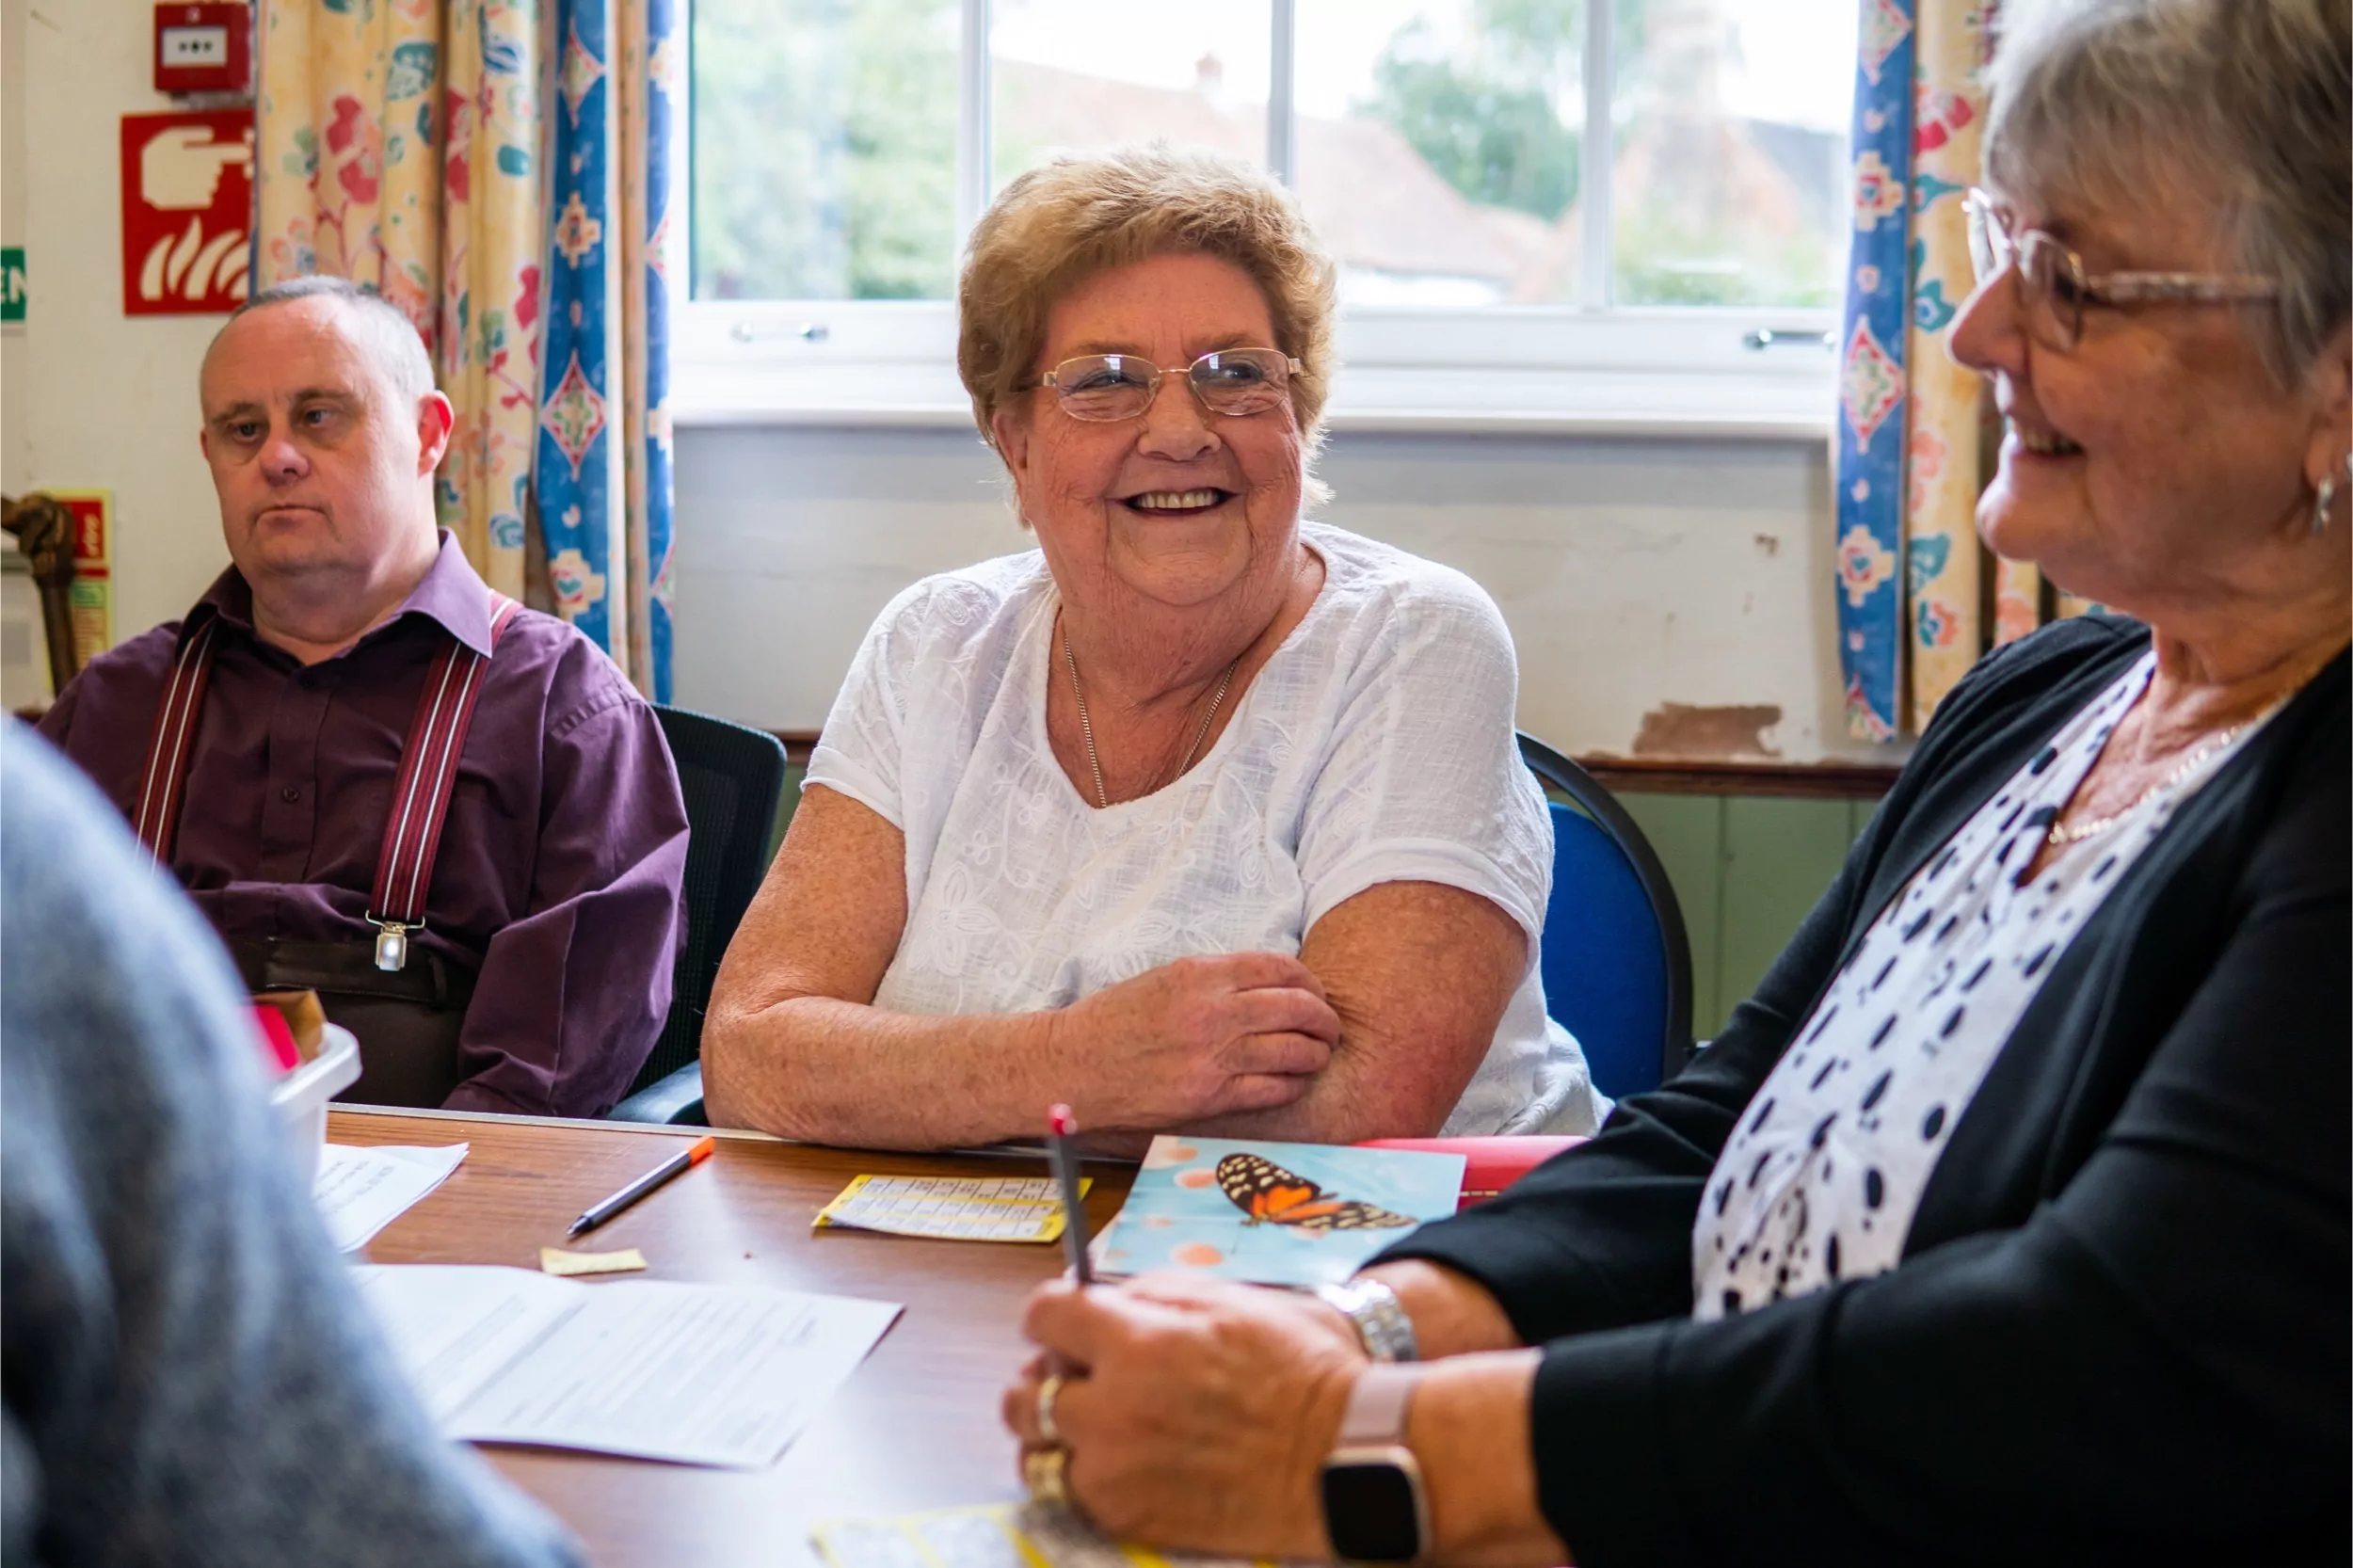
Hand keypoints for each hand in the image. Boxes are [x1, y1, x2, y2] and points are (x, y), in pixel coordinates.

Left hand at [1003, 1274, 1365, 1557]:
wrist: (1342, 1455)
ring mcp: (1116, 1469)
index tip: (1064, 1322)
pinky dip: (1083, 1475)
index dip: (1052, 1315)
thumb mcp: (1230, 1299)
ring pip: (1035, 1450)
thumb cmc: (1298, 1368)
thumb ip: (1153, 1294)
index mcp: (1137, 1342)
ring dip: (1054, 1433)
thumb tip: (1104, 1301)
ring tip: (1091, 1426)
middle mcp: (1113, 1408)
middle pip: (1025, 1392)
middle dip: (1043, 1377)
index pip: (1043, 1316)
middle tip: (1076, 1377)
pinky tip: (1120, 1461)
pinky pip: (1070, 1494)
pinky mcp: (1128, 1515)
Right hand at [1050, 953, 1339, 1129]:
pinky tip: (1292, 1081)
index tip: (1315, 992)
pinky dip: (1293, 1084)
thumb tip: (1270, 986)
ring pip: (1295, 1051)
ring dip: (1316, 1054)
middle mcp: (1213, 1011)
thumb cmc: (1115, 1021)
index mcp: (1202, 974)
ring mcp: (1213, 1056)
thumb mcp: (1165, 979)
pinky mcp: (1209, 1096)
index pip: (1282, 968)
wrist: (1073, 1065)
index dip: (1310, 981)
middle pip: (1299, 1008)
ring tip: (1317, 1056)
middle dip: (1325, 1019)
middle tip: (1329, 1028)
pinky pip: (1273, 1089)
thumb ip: (1217, 979)